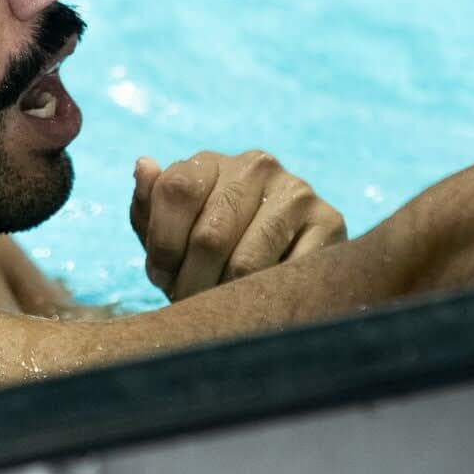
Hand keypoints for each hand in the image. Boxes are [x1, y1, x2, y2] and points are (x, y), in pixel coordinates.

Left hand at [129, 150, 346, 300]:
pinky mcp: (330, 221)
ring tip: (220, 311)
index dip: (162, 245)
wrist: (281, 264)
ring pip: (246, 262)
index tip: (160, 277)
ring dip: (226, 298)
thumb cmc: (209, 251)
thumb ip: (148, 206)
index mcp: (210, 162)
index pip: (176, 191)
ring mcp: (296, 191)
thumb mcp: (169, 232)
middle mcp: (256, 165)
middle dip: (192, 282)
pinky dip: (267, 299)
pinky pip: (289, 274)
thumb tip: (144, 166)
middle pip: (209, 235)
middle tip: (190, 305)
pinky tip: (259, 303)